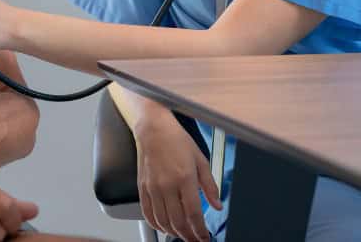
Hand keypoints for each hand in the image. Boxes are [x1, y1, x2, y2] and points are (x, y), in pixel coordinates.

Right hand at [134, 111, 220, 241]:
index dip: (200, 231)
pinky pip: (148, 214)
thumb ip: (210, 185)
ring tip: (182, 235)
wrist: (154, 130)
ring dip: (174, 233)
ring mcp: (153, 188)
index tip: (205, 237)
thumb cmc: (177, 141)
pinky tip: (164, 227)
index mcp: (185, 178)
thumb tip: (217, 205)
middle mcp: (167, 185)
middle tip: (196, 239)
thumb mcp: (201, 160)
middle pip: (178, 222)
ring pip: (163, 221)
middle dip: (189, 236)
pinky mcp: (142, 188)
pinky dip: (157, 225)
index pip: (194, 214)